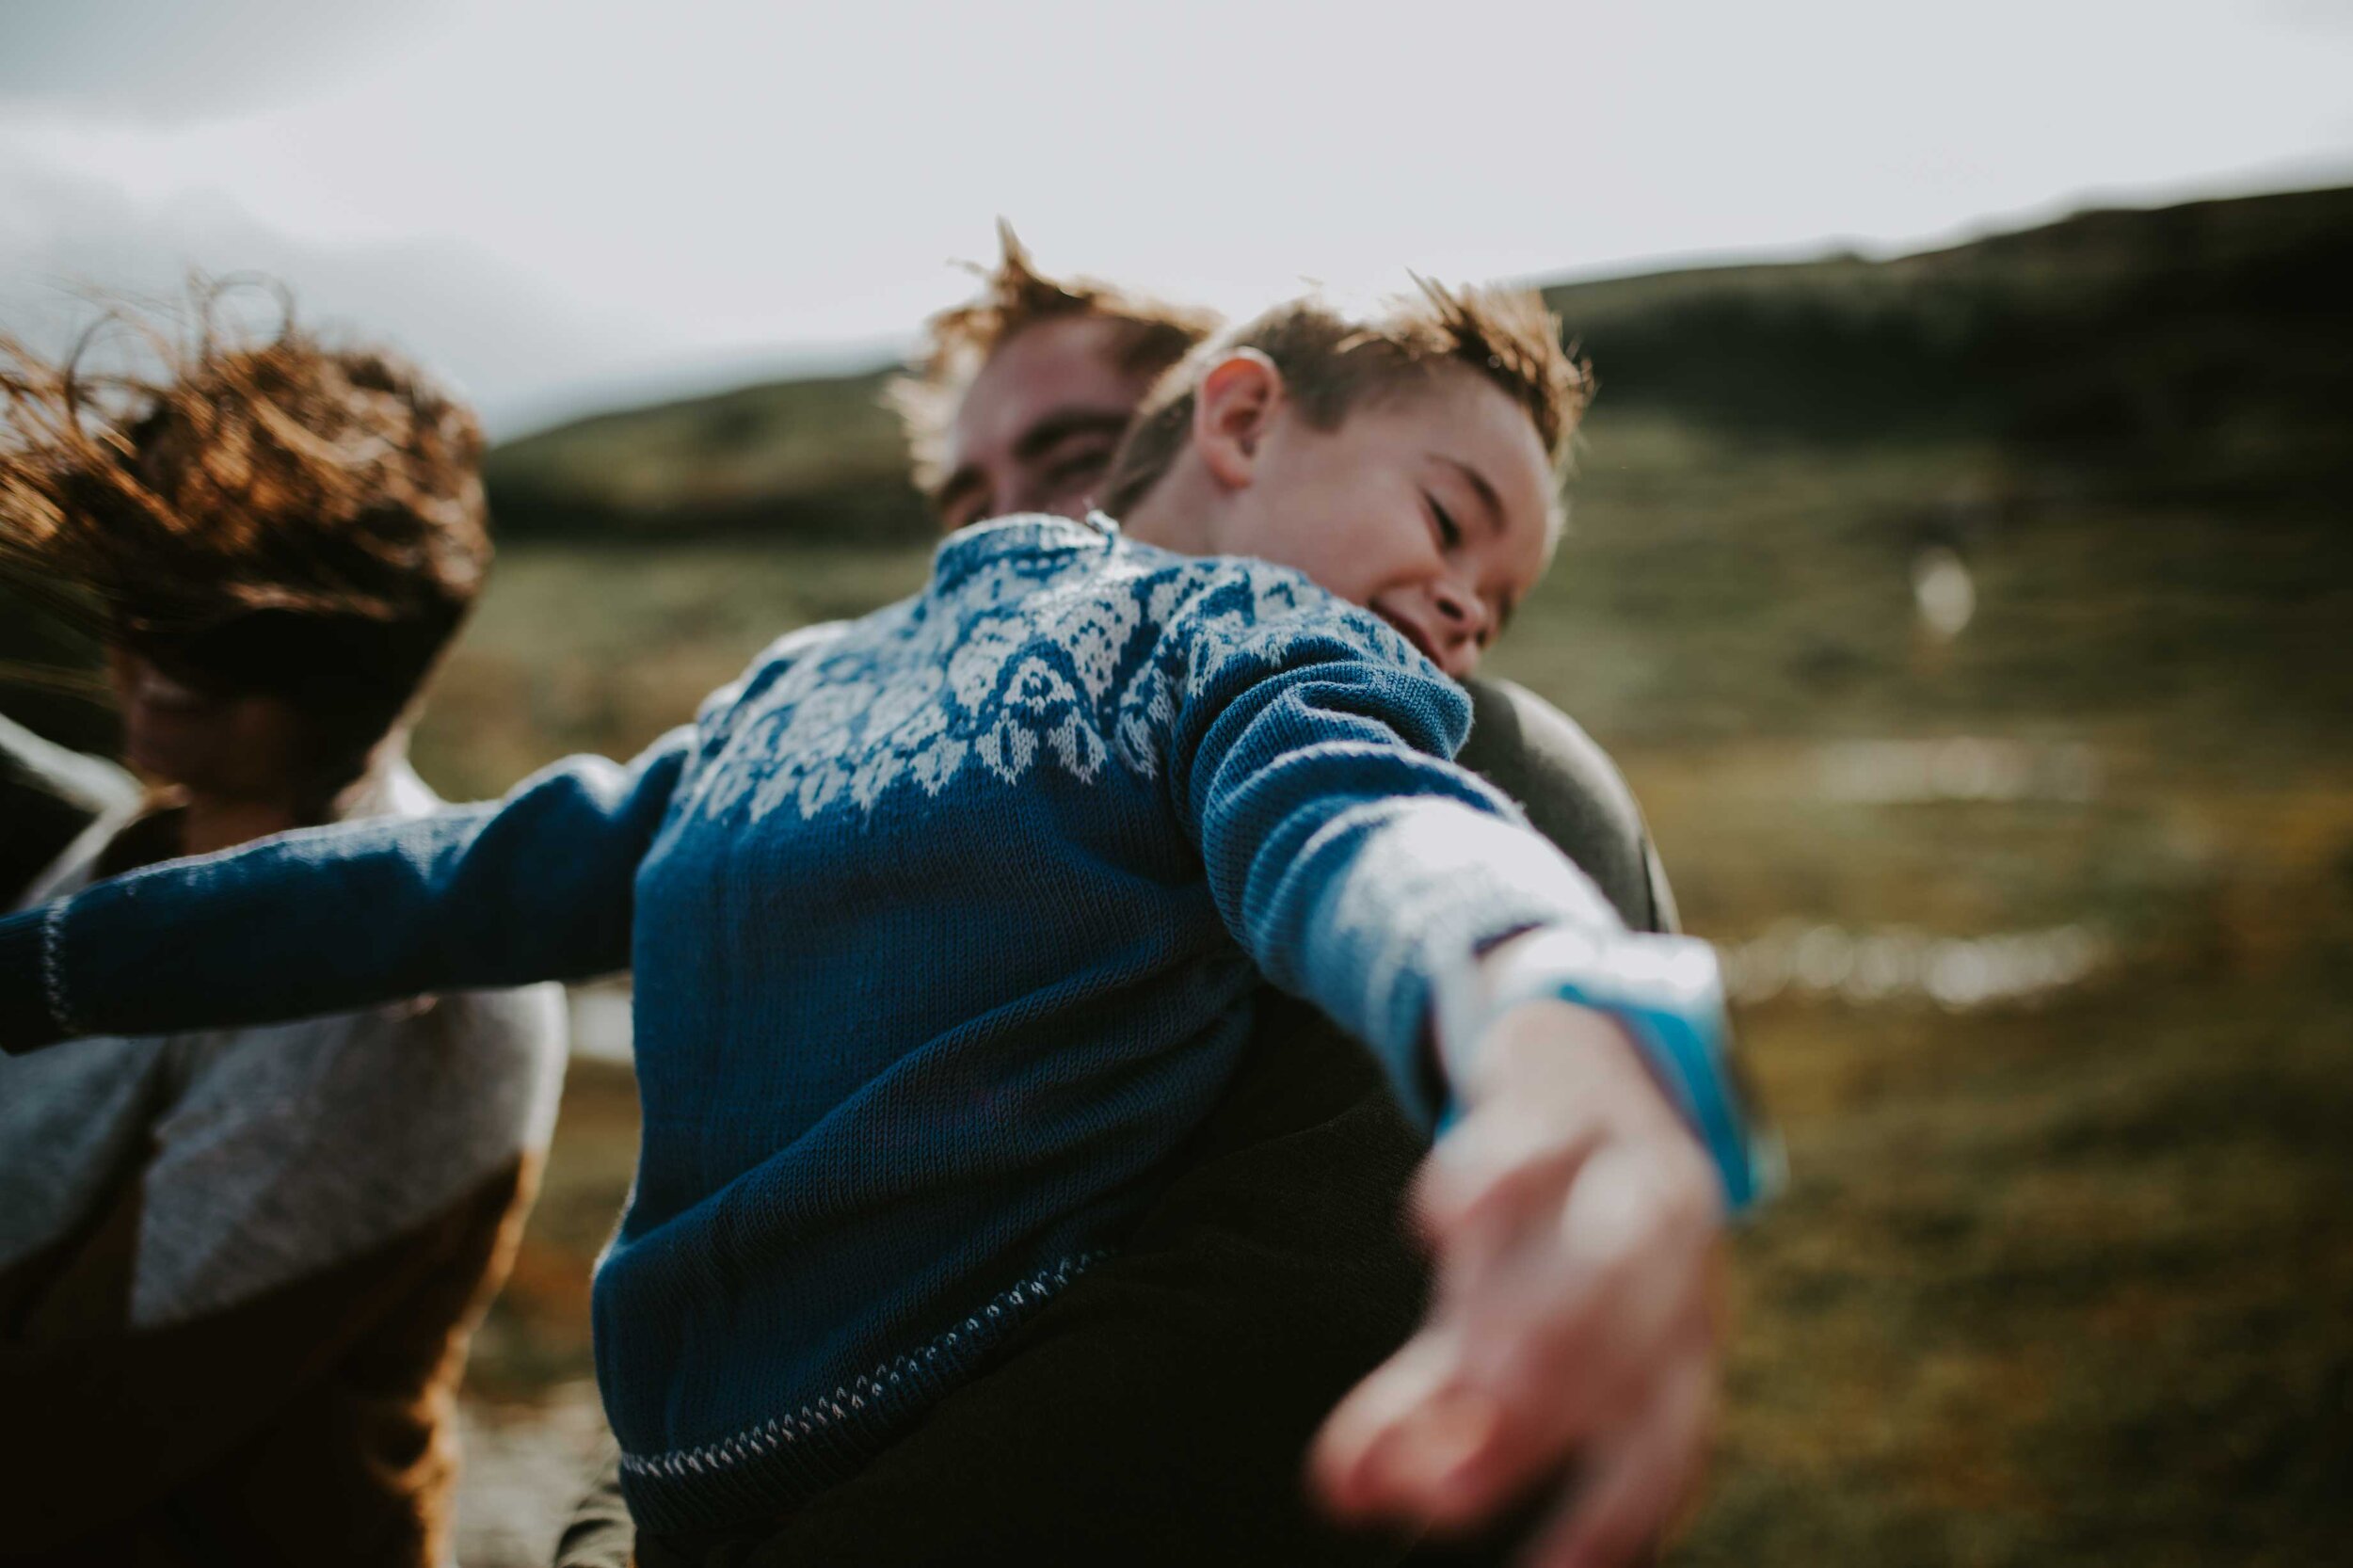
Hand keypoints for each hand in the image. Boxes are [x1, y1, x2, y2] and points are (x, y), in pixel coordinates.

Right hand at [1310, 995, 1724, 1566]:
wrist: (1582, 1051)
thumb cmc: (1540, 1228)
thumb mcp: (1487, 1327)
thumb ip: (1425, 1411)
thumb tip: (1341, 1493)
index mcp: (1672, 1343)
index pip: (1657, 1449)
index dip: (1606, 1517)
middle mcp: (1675, 1268)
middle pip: (1634, 1363)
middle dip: (1542, 1432)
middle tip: (1447, 1492)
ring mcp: (1632, 1174)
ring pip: (1614, 1256)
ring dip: (1542, 1323)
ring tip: (1466, 1383)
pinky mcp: (1571, 1100)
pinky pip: (1544, 1142)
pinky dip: (1493, 1180)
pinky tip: (1435, 1224)